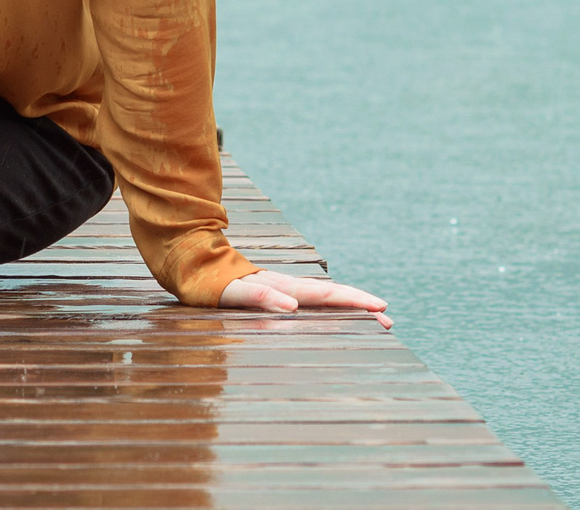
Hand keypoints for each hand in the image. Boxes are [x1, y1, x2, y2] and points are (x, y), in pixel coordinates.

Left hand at [219, 270, 391, 327]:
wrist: (189, 258)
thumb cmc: (206, 281)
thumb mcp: (229, 292)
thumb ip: (259, 297)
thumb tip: (293, 307)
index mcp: (281, 288)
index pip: (325, 296)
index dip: (354, 302)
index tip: (380, 309)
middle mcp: (286, 286)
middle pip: (332, 296)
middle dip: (361, 307)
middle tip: (390, 321)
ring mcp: (281, 287)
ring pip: (323, 297)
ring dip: (349, 307)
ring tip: (374, 317)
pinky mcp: (273, 291)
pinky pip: (309, 300)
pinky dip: (329, 306)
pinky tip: (335, 312)